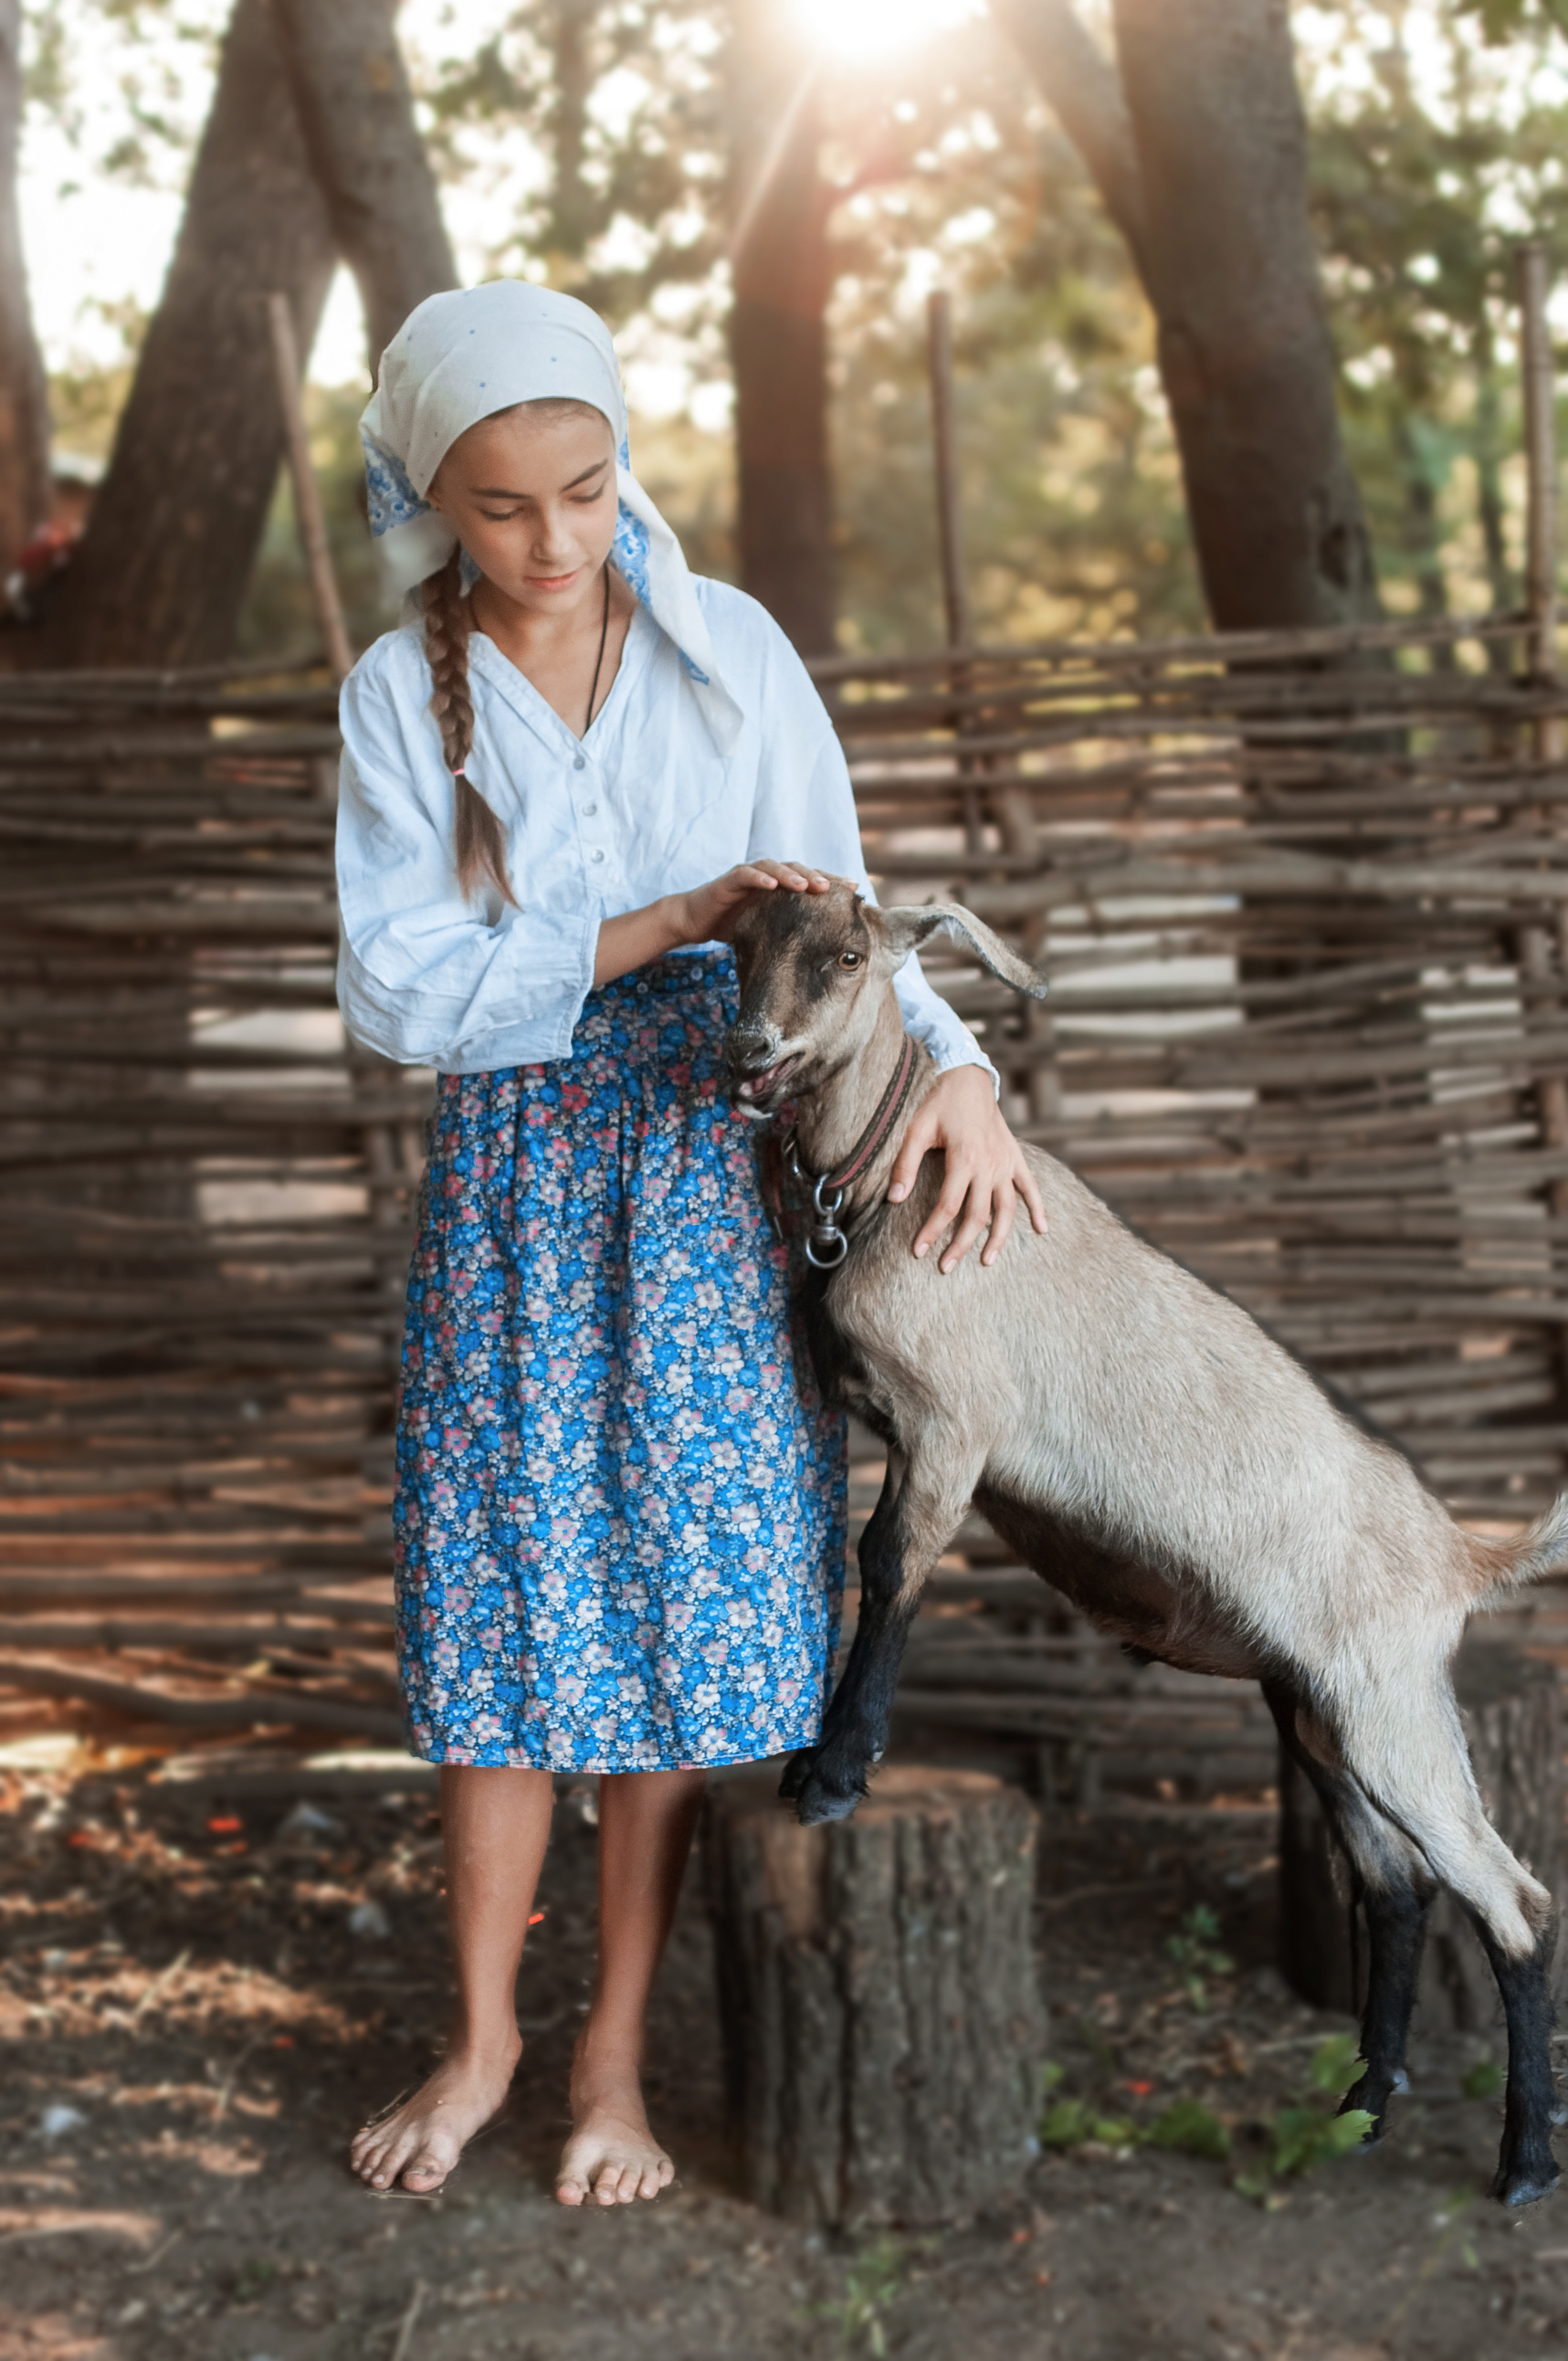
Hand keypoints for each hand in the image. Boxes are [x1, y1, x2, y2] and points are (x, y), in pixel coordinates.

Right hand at [674, 859, 832, 945]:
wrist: (696, 920)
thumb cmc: (733, 925)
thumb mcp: (766, 928)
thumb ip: (789, 931)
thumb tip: (821, 951)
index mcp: (780, 887)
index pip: (810, 880)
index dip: (832, 882)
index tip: (855, 890)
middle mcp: (767, 876)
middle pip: (797, 869)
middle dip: (817, 876)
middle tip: (836, 888)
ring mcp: (749, 875)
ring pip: (774, 867)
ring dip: (791, 875)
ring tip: (807, 885)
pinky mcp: (730, 880)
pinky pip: (746, 874)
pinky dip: (759, 877)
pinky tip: (772, 885)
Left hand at [887, 1066, 1047, 1271]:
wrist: (969, 1077)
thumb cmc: (939, 1103)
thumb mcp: (916, 1129)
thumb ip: (905, 1164)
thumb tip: (894, 1199)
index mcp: (964, 1158)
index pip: (948, 1206)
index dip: (932, 1232)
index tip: (918, 1251)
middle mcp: (989, 1164)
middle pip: (977, 1216)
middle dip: (960, 1245)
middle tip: (945, 1267)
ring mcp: (1006, 1163)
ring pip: (1006, 1210)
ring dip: (998, 1238)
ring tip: (987, 1261)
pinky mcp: (1016, 1158)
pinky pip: (1031, 1187)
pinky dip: (1038, 1208)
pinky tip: (1041, 1229)